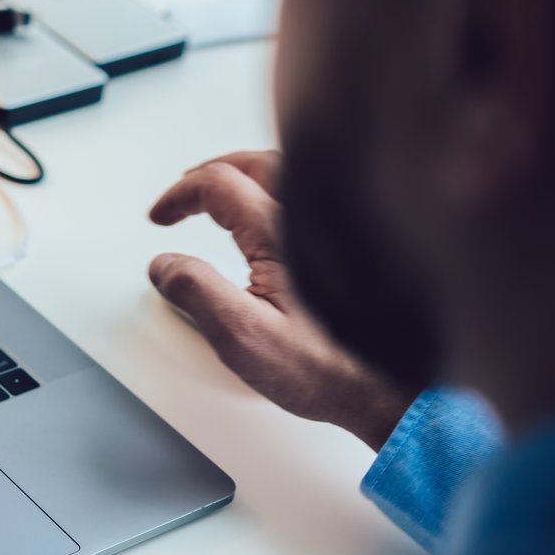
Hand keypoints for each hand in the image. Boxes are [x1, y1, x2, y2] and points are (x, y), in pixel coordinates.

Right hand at [148, 151, 415, 450]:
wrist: (393, 390)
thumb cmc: (328, 369)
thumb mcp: (242, 336)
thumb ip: (195, 293)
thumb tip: (165, 264)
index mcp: (281, 232)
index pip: (218, 184)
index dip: (179, 194)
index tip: (161, 217)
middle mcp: (313, 219)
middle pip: (253, 164)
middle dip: (209, 173)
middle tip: (183, 192)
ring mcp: (338, 229)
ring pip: (286, 172)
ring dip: (244, 174)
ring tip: (219, 192)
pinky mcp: (353, 246)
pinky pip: (309, 194)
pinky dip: (275, 190)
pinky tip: (269, 213)